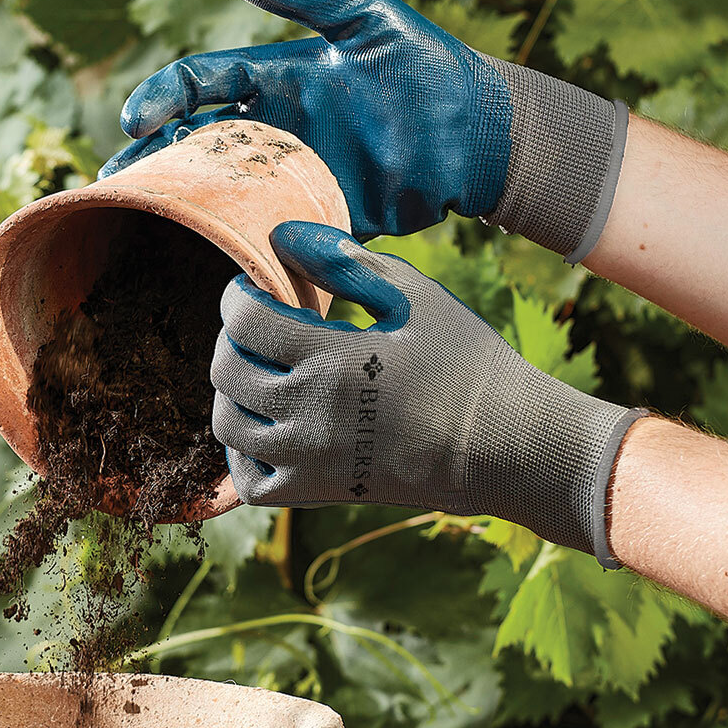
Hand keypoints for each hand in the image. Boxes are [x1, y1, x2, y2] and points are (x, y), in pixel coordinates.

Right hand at [104, 0, 627, 259]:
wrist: (479, 133)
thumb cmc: (424, 64)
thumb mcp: (364, 17)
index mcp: (275, 78)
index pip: (200, 84)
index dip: (162, 98)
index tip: (136, 118)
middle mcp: (276, 130)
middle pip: (196, 145)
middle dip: (153, 162)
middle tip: (118, 180)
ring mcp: (296, 176)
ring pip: (224, 193)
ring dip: (184, 207)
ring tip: (147, 222)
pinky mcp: (323, 217)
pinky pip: (274, 232)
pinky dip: (243, 243)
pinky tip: (210, 255)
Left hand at [211, 222, 644, 565]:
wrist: (501, 446)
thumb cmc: (464, 363)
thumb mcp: (414, 296)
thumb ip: (345, 261)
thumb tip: (282, 235)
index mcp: (333, 357)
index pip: (244, 317)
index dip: (238, 293)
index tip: (255, 288)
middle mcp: (311, 413)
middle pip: (226, 370)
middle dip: (232, 338)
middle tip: (258, 328)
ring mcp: (310, 459)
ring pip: (227, 425)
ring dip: (232, 392)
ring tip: (261, 372)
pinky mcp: (319, 492)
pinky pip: (249, 480)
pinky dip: (241, 453)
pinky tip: (264, 426)